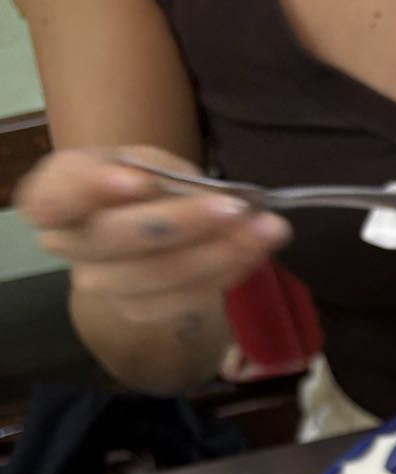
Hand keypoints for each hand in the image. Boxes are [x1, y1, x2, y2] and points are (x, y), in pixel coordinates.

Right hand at [16, 146, 291, 326]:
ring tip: (266, 230)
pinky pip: (184, 298)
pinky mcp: (138, 311)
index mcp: (55, 194)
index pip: (51, 198)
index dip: (89, 190)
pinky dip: (226, 272)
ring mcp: (101, 285)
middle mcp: (69, 244)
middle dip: (182, 222)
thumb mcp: (147, 162)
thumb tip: (218, 200)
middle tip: (236, 208)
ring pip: (159, 275)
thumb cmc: (139, 184)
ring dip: (219, 253)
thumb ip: (168, 176)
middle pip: (116, 239)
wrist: (141, 228)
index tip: (137, 181)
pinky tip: (255, 251)